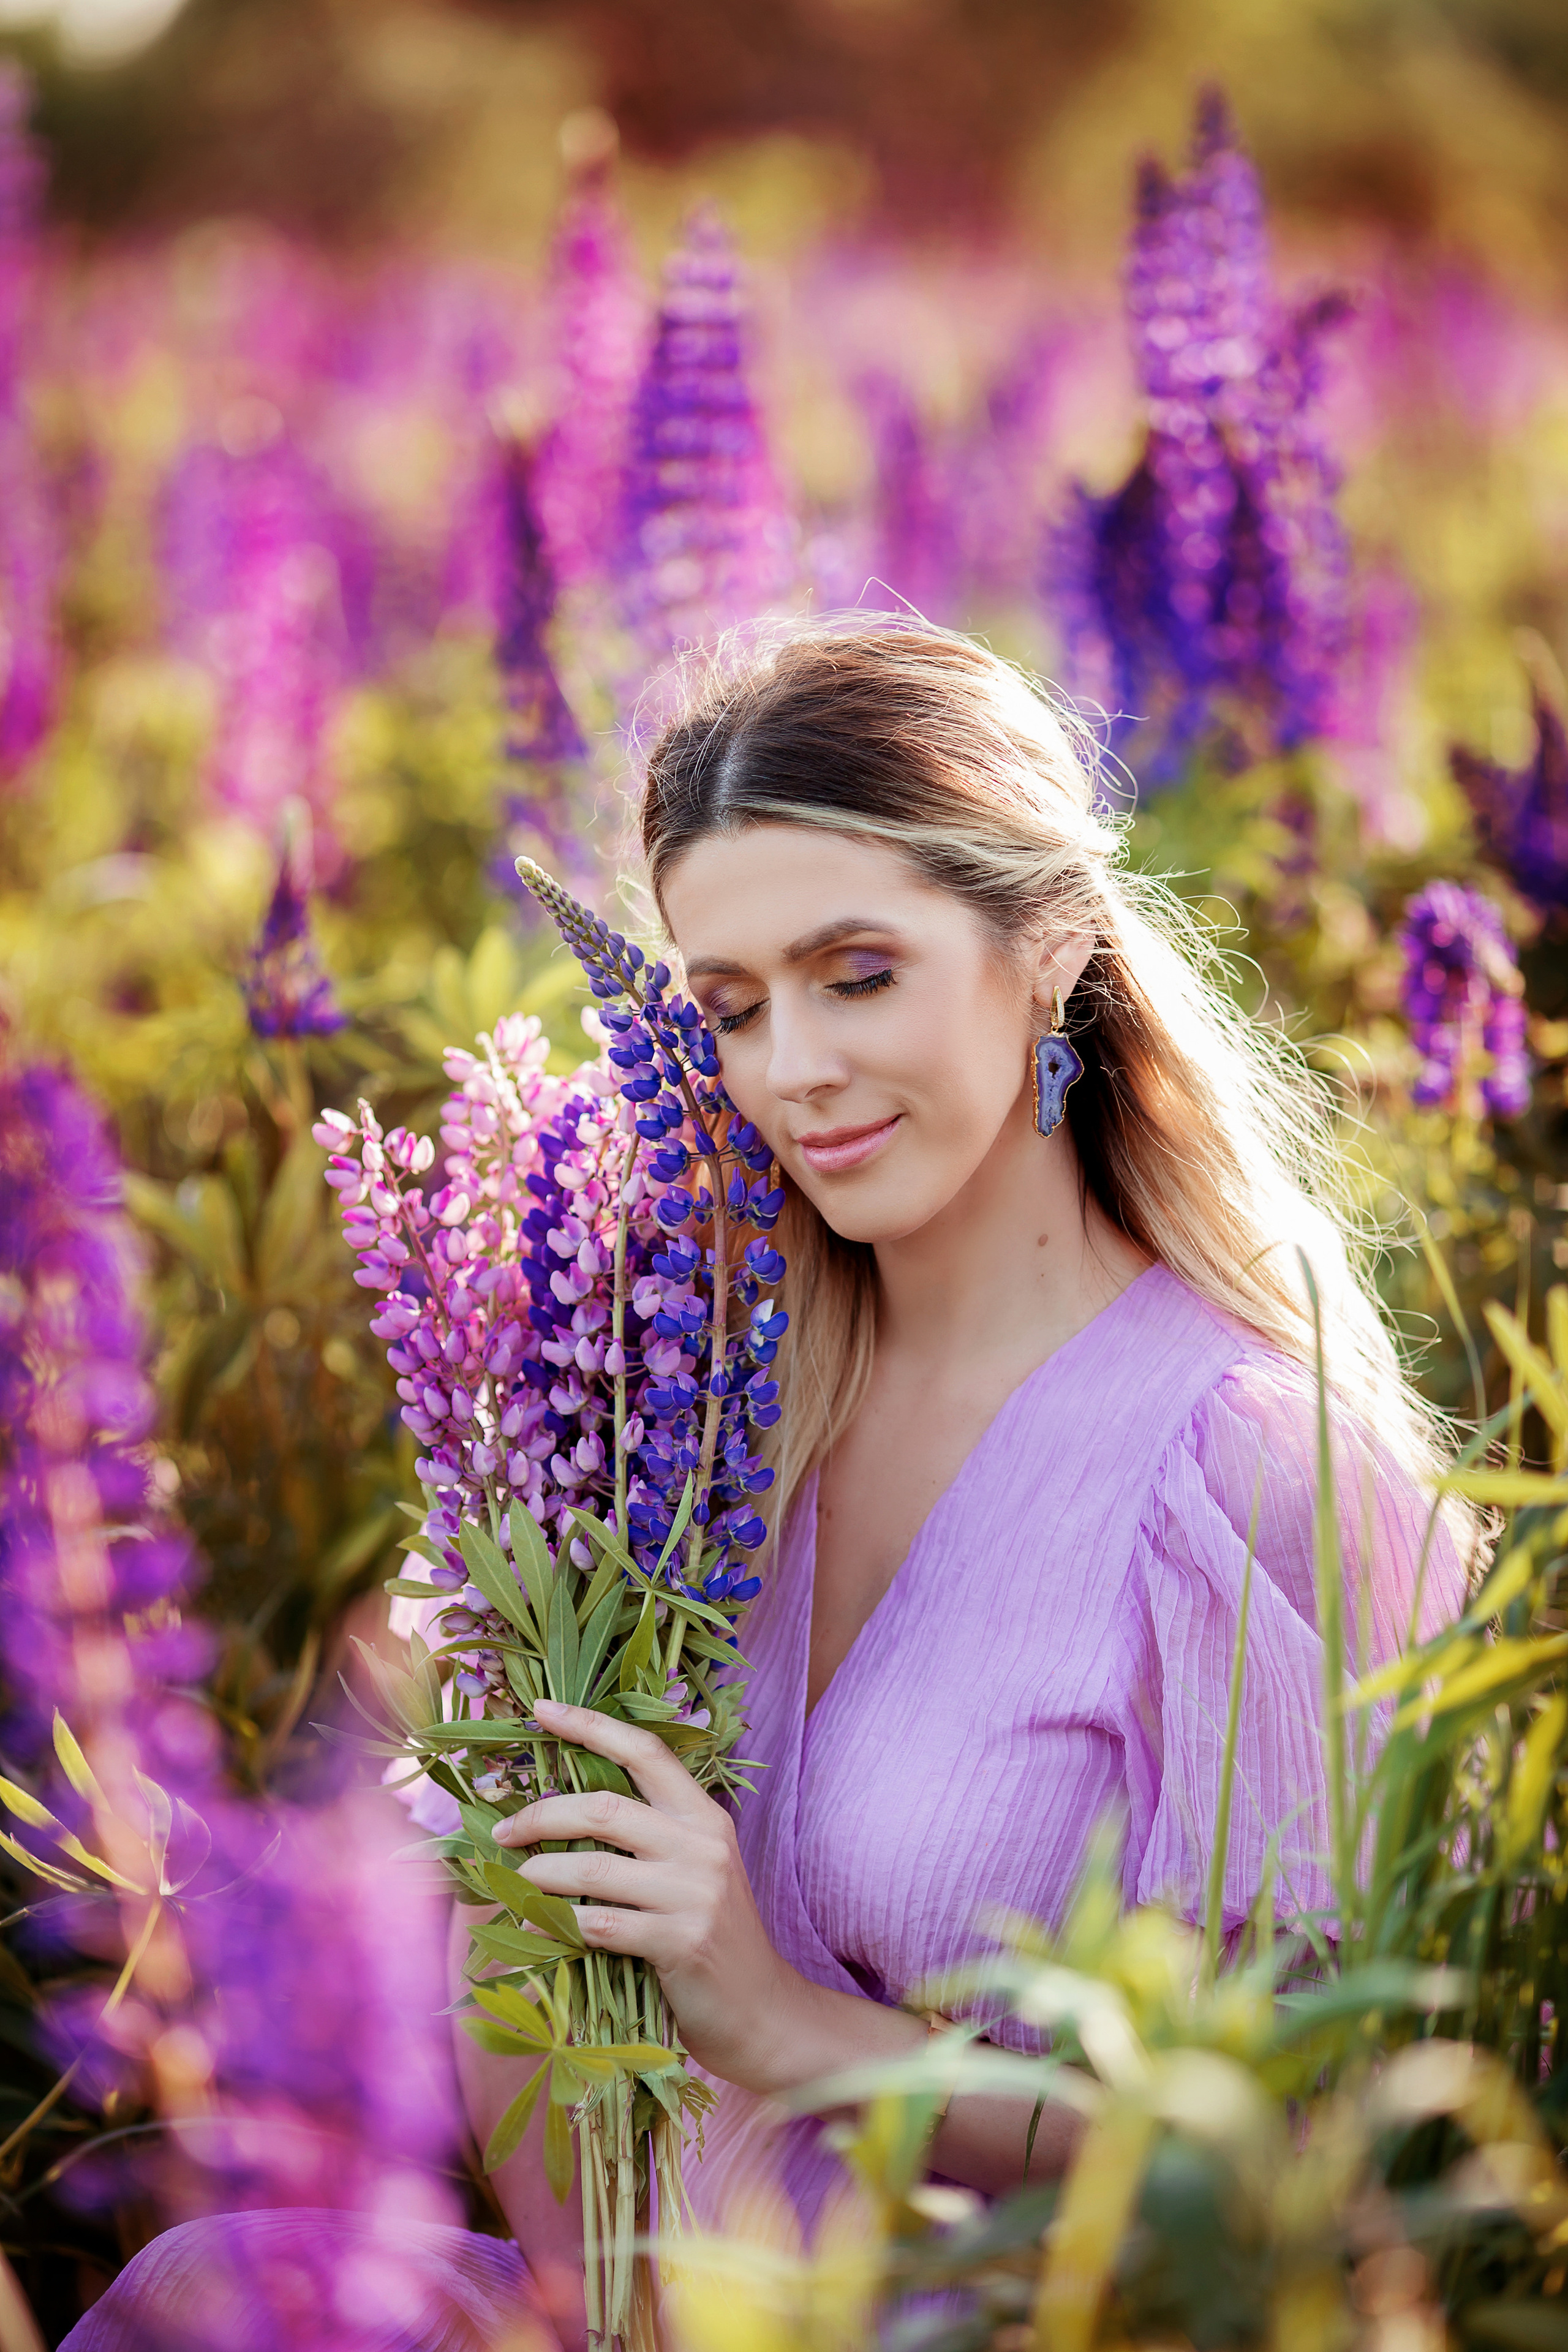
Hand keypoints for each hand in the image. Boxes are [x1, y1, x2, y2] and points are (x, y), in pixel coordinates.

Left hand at [493, 1697, 808, 2093]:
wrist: (760, 2011)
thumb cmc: (713, 1936)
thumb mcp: (694, 1870)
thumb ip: (648, 1837)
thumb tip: (564, 1813)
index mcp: (704, 1816)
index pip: (645, 1751)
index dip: (591, 1725)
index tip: (541, 1710)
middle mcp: (703, 1845)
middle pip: (605, 1808)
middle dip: (542, 1814)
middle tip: (505, 1830)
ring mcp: (694, 1894)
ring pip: (593, 1868)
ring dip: (540, 1874)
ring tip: (517, 1881)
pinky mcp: (680, 1942)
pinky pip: (599, 1924)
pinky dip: (558, 1925)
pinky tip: (537, 1928)